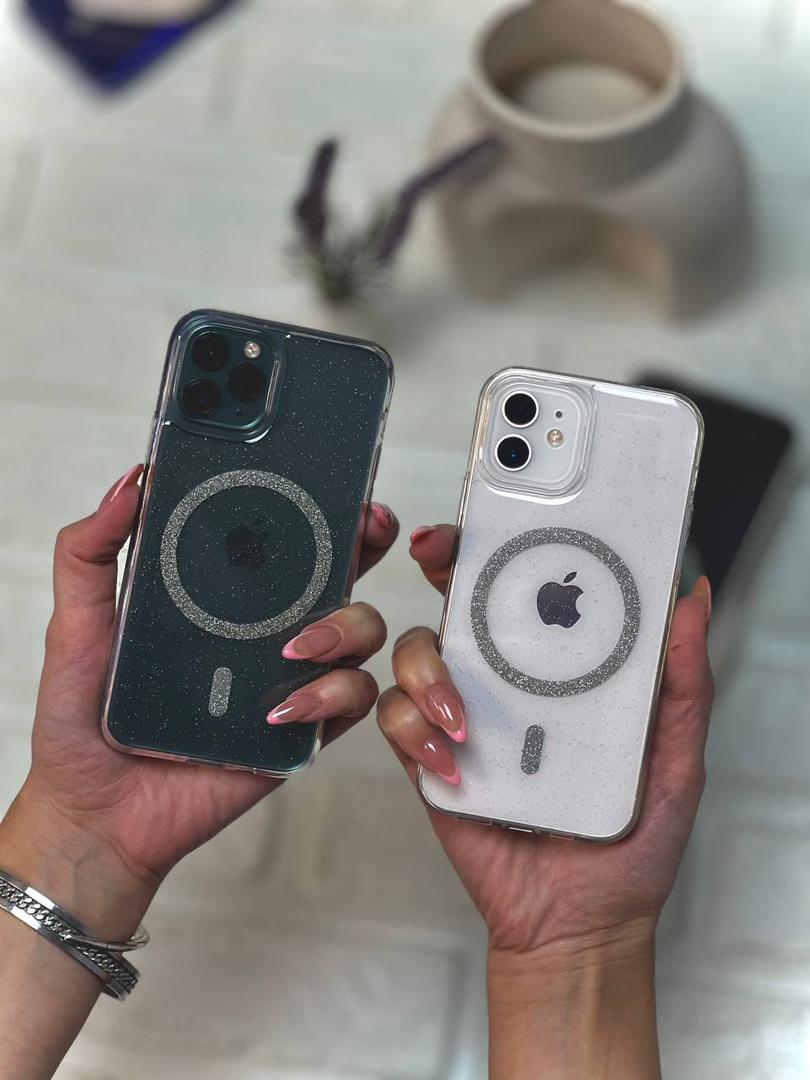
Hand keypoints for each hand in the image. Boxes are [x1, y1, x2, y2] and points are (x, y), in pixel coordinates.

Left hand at [0, 466, 397, 931]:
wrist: (97, 812)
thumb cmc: (86, 719)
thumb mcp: (78, 624)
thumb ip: (91, 551)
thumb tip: (131, 480)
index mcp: (224, 594)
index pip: (284, 537)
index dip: (318, 504)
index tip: (334, 480)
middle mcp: (268, 627)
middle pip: (342, 571)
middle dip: (366, 542)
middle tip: (366, 528)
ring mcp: (292, 676)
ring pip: (362, 629)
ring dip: (344, 626)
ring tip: (294, 648)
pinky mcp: (304, 728)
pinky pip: (350, 699)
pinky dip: (329, 696)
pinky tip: (280, 709)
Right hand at [378, 524, 712, 955]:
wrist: (580, 920)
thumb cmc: (628, 837)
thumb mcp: (672, 753)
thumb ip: (680, 680)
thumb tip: (694, 600)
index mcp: (562, 667)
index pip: (528, 586)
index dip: (507, 540)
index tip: (498, 506)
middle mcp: (506, 680)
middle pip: (458, 597)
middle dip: (438, 561)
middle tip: (435, 552)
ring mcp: (463, 716)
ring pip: (415, 652)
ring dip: (430, 670)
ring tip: (468, 721)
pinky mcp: (430, 759)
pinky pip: (397, 722)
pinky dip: (416, 731)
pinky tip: (455, 764)